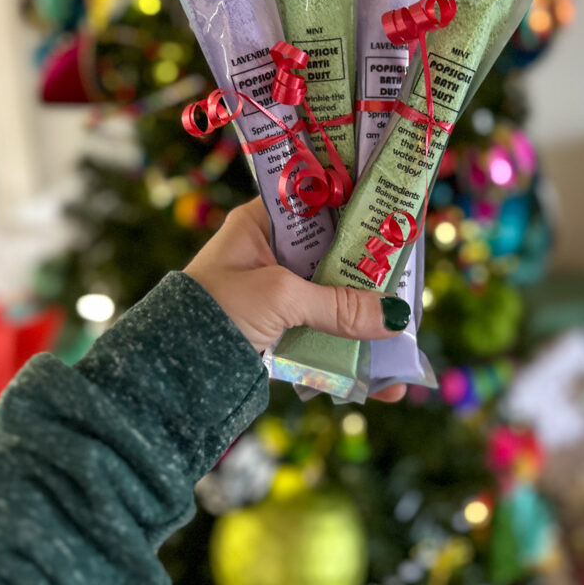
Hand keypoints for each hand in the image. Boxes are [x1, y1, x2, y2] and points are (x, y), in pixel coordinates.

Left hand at [184, 198, 407, 401]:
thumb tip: (394, 317)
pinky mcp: (280, 333)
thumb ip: (337, 304)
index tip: (396, 214)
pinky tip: (381, 382)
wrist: (169, 373)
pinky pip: (324, 337)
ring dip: (367, 321)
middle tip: (414, 282)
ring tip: (404, 343)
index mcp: (261, 225)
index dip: (356, 208)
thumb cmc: (214, 311)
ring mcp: (277, 294)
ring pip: (334, 300)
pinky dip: (351, 356)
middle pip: (335, 257)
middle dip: (373, 275)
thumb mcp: (279, 297)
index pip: (318, 202)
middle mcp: (271, 254)